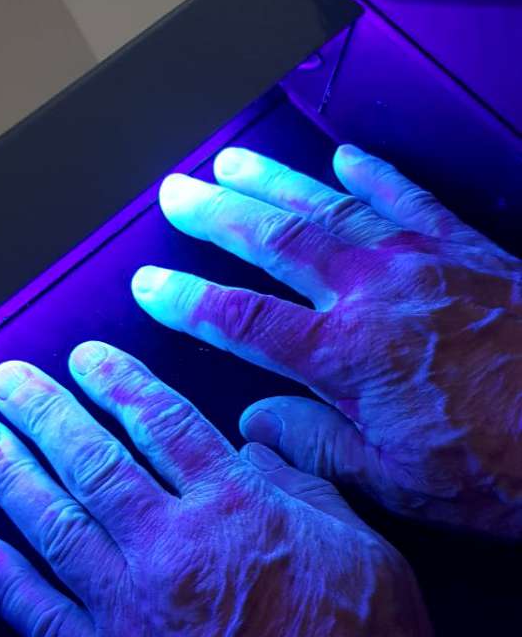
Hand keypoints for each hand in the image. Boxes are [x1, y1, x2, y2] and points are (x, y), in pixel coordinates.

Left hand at [0, 345, 451, 636]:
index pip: (164, 424)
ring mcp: (129, 612)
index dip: (119, 384)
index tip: (84, 356)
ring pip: (55, 526)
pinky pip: (41, 619)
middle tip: (7, 380)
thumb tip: (251, 449)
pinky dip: (4, 582)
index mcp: (234, 507)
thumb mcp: (363, 548)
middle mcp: (169, 545)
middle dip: (44, 413)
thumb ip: (300, 489)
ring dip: (10, 476)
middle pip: (94, 462)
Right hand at [132, 146, 521, 537]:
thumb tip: (256, 424)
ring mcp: (422, 263)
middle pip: (277, 242)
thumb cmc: (499, 467)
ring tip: (232, 160)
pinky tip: (346, 157)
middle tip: (175, 190)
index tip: (149, 283)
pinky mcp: (469, 251)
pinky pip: (411, 199)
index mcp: (346, 356)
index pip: (244, 320)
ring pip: (331, 209)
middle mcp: (374, 294)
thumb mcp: (398, 479)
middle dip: (217, 214)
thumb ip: (317, 446)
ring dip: (276, 182)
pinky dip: (375, 175)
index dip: (189, 300)